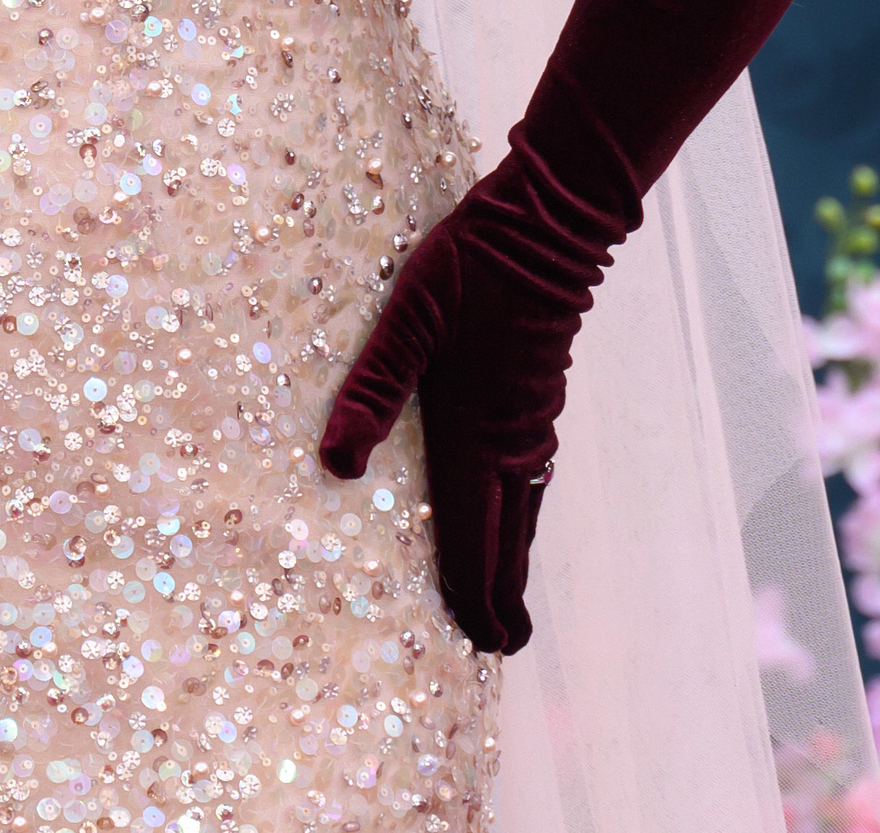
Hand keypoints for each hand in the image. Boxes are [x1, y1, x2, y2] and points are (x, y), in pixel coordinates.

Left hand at [318, 195, 578, 654]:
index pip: (473, 536)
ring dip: (512, 560)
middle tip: (498, 649)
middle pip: (507, 540)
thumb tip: (336, 464)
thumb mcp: (406, 320)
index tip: (480, 645)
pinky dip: (523, 519)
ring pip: (524, 513)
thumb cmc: (467, 270)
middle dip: (499, 596)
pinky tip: (517, 517)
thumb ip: (371, 388)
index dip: (473, 594)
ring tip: (506, 601)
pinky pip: (532, 482)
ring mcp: (531, 424)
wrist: (543, 230)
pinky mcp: (538, 401)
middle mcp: (510, 442)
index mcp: (475, 434)